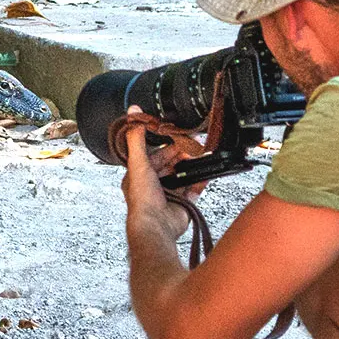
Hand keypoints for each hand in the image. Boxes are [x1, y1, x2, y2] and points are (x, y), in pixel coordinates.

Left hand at [120, 108, 190, 241]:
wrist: (156, 225)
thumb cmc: (143, 199)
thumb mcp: (138, 162)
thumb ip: (136, 138)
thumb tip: (133, 113)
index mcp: (139, 175)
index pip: (153, 155)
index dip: (166, 146)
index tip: (177, 138)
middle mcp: (153, 185)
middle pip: (170, 164)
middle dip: (181, 155)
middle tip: (192, 146)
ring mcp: (168, 195)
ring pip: (182, 175)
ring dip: (192, 166)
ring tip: (200, 157)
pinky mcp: (182, 204)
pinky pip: (194, 189)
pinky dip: (200, 181)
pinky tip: (206, 173)